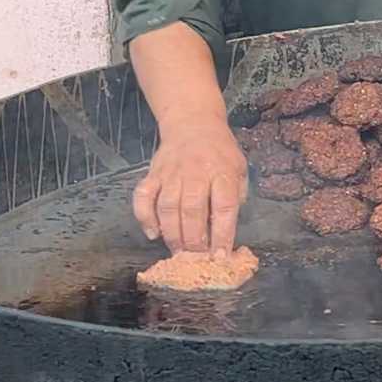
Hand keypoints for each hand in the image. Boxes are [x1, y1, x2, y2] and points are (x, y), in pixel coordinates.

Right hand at [131, 118, 246, 253]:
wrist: (193, 122)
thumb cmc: (219, 151)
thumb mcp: (238, 168)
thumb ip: (236, 196)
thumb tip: (226, 230)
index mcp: (221, 172)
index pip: (224, 207)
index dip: (222, 234)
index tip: (220, 256)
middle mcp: (196, 172)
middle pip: (192, 210)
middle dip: (194, 240)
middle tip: (196, 258)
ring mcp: (171, 173)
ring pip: (168, 207)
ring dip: (172, 234)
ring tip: (178, 251)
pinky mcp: (153, 174)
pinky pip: (143, 198)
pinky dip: (145, 217)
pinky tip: (153, 233)